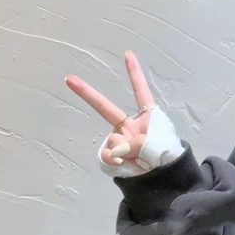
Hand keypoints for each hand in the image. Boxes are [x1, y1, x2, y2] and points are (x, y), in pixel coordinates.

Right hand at [65, 51, 155, 168]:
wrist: (162, 179)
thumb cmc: (165, 157)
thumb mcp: (158, 144)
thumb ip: (138, 142)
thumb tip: (117, 149)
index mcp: (147, 118)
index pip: (141, 92)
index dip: (134, 74)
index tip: (128, 54)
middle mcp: (129, 126)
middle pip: (106, 108)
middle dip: (86, 93)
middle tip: (69, 78)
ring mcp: (119, 140)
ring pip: (114, 141)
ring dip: (126, 150)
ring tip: (141, 160)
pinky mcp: (112, 155)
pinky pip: (108, 155)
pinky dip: (115, 160)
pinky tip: (126, 163)